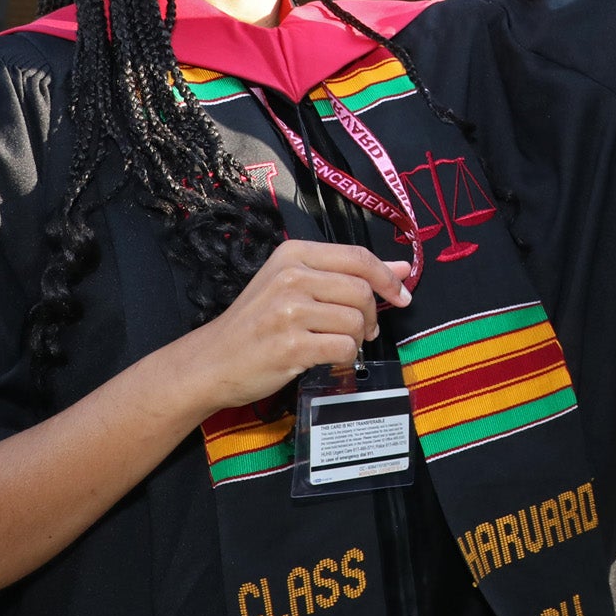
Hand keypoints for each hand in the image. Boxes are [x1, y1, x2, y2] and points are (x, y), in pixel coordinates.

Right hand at [174, 239, 412, 413]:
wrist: (212, 361)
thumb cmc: (257, 323)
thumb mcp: (294, 285)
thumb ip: (346, 274)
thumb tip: (402, 268)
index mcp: (294, 254)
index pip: (358, 258)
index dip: (387, 277)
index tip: (401, 294)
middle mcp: (291, 277)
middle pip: (362, 290)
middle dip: (371, 314)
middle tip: (360, 329)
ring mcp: (289, 311)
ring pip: (355, 321)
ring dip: (354, 338)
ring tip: (334, 343)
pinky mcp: (291, 346)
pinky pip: (343, 348)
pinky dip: (343, 358)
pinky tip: (325, 357)